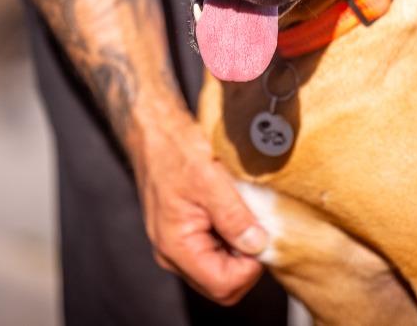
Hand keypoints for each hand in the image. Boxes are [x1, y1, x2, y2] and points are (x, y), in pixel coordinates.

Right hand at [132, 106, 267, 304]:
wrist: (155, 131)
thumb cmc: (174, 149)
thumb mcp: (210, 179)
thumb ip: (234, 216)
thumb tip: (258, 245)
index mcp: (176, 246)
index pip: (223, 285)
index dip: (250, 267)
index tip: (261, 236)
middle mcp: (173, 253)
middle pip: (222, 284)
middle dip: (246, 261)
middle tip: (256, 225)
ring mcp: (178, 245)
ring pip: (222, 269)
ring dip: (240, 248)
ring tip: (244, 213)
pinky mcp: (185, 234)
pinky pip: (216, 251)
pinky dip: (232, 237)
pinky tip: (235, 211)